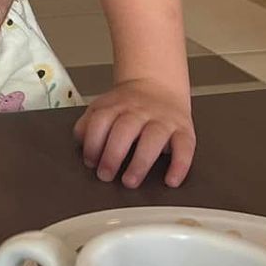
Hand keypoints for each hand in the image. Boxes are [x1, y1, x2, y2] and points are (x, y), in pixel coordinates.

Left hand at [75, 79, 194, 187]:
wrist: (158, 84)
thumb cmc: (128, 104)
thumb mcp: (105, 106)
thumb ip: (89, 122)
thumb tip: (81, 142)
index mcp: (117, 105)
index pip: (101, 121)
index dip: (92, 142)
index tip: (90, 162)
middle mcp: (140, 111)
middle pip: (124, 130)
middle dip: (112, 155)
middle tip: (105, 175)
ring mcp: (163, 120)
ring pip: (153, 138)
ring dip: (140, 162)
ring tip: (129, 181)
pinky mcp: (184, 130)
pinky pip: (184, 147)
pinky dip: (179, 165)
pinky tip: (171, 180)